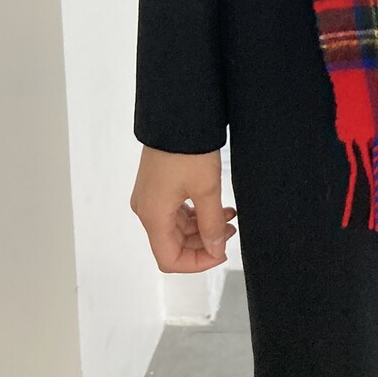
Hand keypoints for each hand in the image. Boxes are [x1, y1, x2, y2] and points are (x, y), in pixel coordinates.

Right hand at [130, 145, 237, 272]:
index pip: (170, 259)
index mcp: (153, 216)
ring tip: (229, 216)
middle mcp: (147, 210)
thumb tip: (215, 249)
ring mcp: (150, 197)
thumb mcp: (206, 189)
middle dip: (204, 243)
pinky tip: (218, 206)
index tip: (221, 252)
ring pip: (177, 227)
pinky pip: (176, 211)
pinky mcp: (157, 185)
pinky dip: (197, 213)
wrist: (176, 113)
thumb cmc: (187, 150)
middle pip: (173, 244)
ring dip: (203, 227)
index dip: (197, 263)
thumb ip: (211, 224)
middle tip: (230, 230)